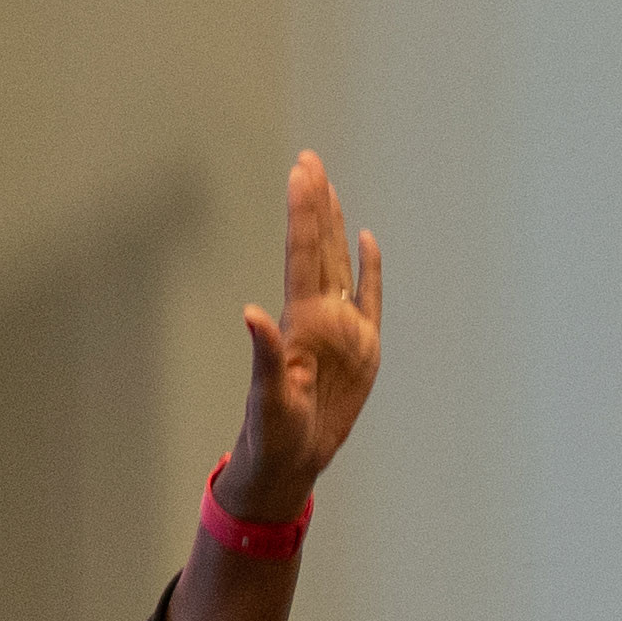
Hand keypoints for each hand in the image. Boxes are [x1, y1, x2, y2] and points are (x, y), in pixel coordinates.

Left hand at [225, 149, 386, 519]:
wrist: (290, 460)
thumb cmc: (272, 434)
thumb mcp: (269, 398)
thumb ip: (264, 356)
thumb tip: (251, 314)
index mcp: (301, 322)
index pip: (302, 254)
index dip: (303, 212)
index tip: (300, 173)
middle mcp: (321, 316)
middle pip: (318, 247)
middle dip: (314, 203)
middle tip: (308, 160)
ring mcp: (343, 328)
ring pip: (339, 262)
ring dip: (334, 224)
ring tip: (328, 186)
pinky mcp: (362, 347)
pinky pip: (370, 297)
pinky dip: (370, 268)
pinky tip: (366, 240)